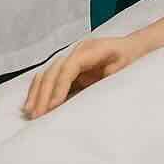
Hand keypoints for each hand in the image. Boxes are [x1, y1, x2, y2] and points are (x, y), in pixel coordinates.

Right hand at [23, 35, 143, 118]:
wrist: (134, 48)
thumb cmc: (130, 59)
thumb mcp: (122, 71)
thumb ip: (104, 81)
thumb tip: (85, 98)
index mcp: (93, 49)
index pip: (70, 66)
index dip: (60, 85)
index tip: (53, 105)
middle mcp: (79, 50)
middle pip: (55, 69)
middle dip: (44, 92)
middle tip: (37, 115)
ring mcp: (72, 56)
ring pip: (48, 72)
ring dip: (37, 92)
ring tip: (30, 112)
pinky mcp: (70, 66)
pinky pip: (51, 76)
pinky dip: (40, 89)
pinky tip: (32, 103)